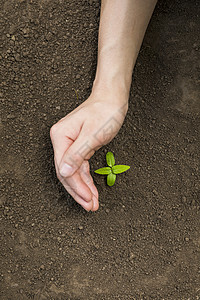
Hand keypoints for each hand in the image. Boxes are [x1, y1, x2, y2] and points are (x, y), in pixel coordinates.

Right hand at [50, 91, 127, 211]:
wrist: (112, 99)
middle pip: (67, 173)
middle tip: (90, 206)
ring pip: (74, 172)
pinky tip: (92, 189)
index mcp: (61, 137)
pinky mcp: (79, 146)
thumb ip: (77, 154)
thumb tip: (64, 173)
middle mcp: (62, 141)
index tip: (88, 199)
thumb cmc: (105, 111)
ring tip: (92, 203)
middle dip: (79, 191)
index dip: (76, 187)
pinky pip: (81, 167)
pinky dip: (87, 179)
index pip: (65, 168)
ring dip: (84, 188)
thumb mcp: (93, 134)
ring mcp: (70, 144)